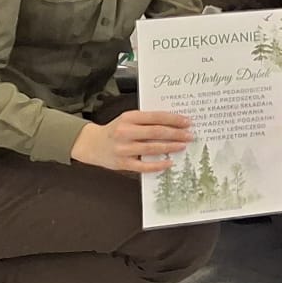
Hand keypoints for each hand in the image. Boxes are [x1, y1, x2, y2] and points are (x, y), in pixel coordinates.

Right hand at [72, 111, 192, 173]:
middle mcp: (125, 132)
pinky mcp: (122, 163)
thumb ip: (146, 120)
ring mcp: (123, 148)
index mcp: (128, 117)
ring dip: (170, 147)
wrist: (91, 144)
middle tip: (190, 135)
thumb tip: (173, 122)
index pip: (156, 117)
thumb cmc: (114, 130)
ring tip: (183, 146)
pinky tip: (169, 162)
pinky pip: (144, 165)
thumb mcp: (128, 119)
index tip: (187, 122)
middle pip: (156, 132)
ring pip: (152, 148)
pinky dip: (158, 164)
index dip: (174, 119)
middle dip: (176, 133)